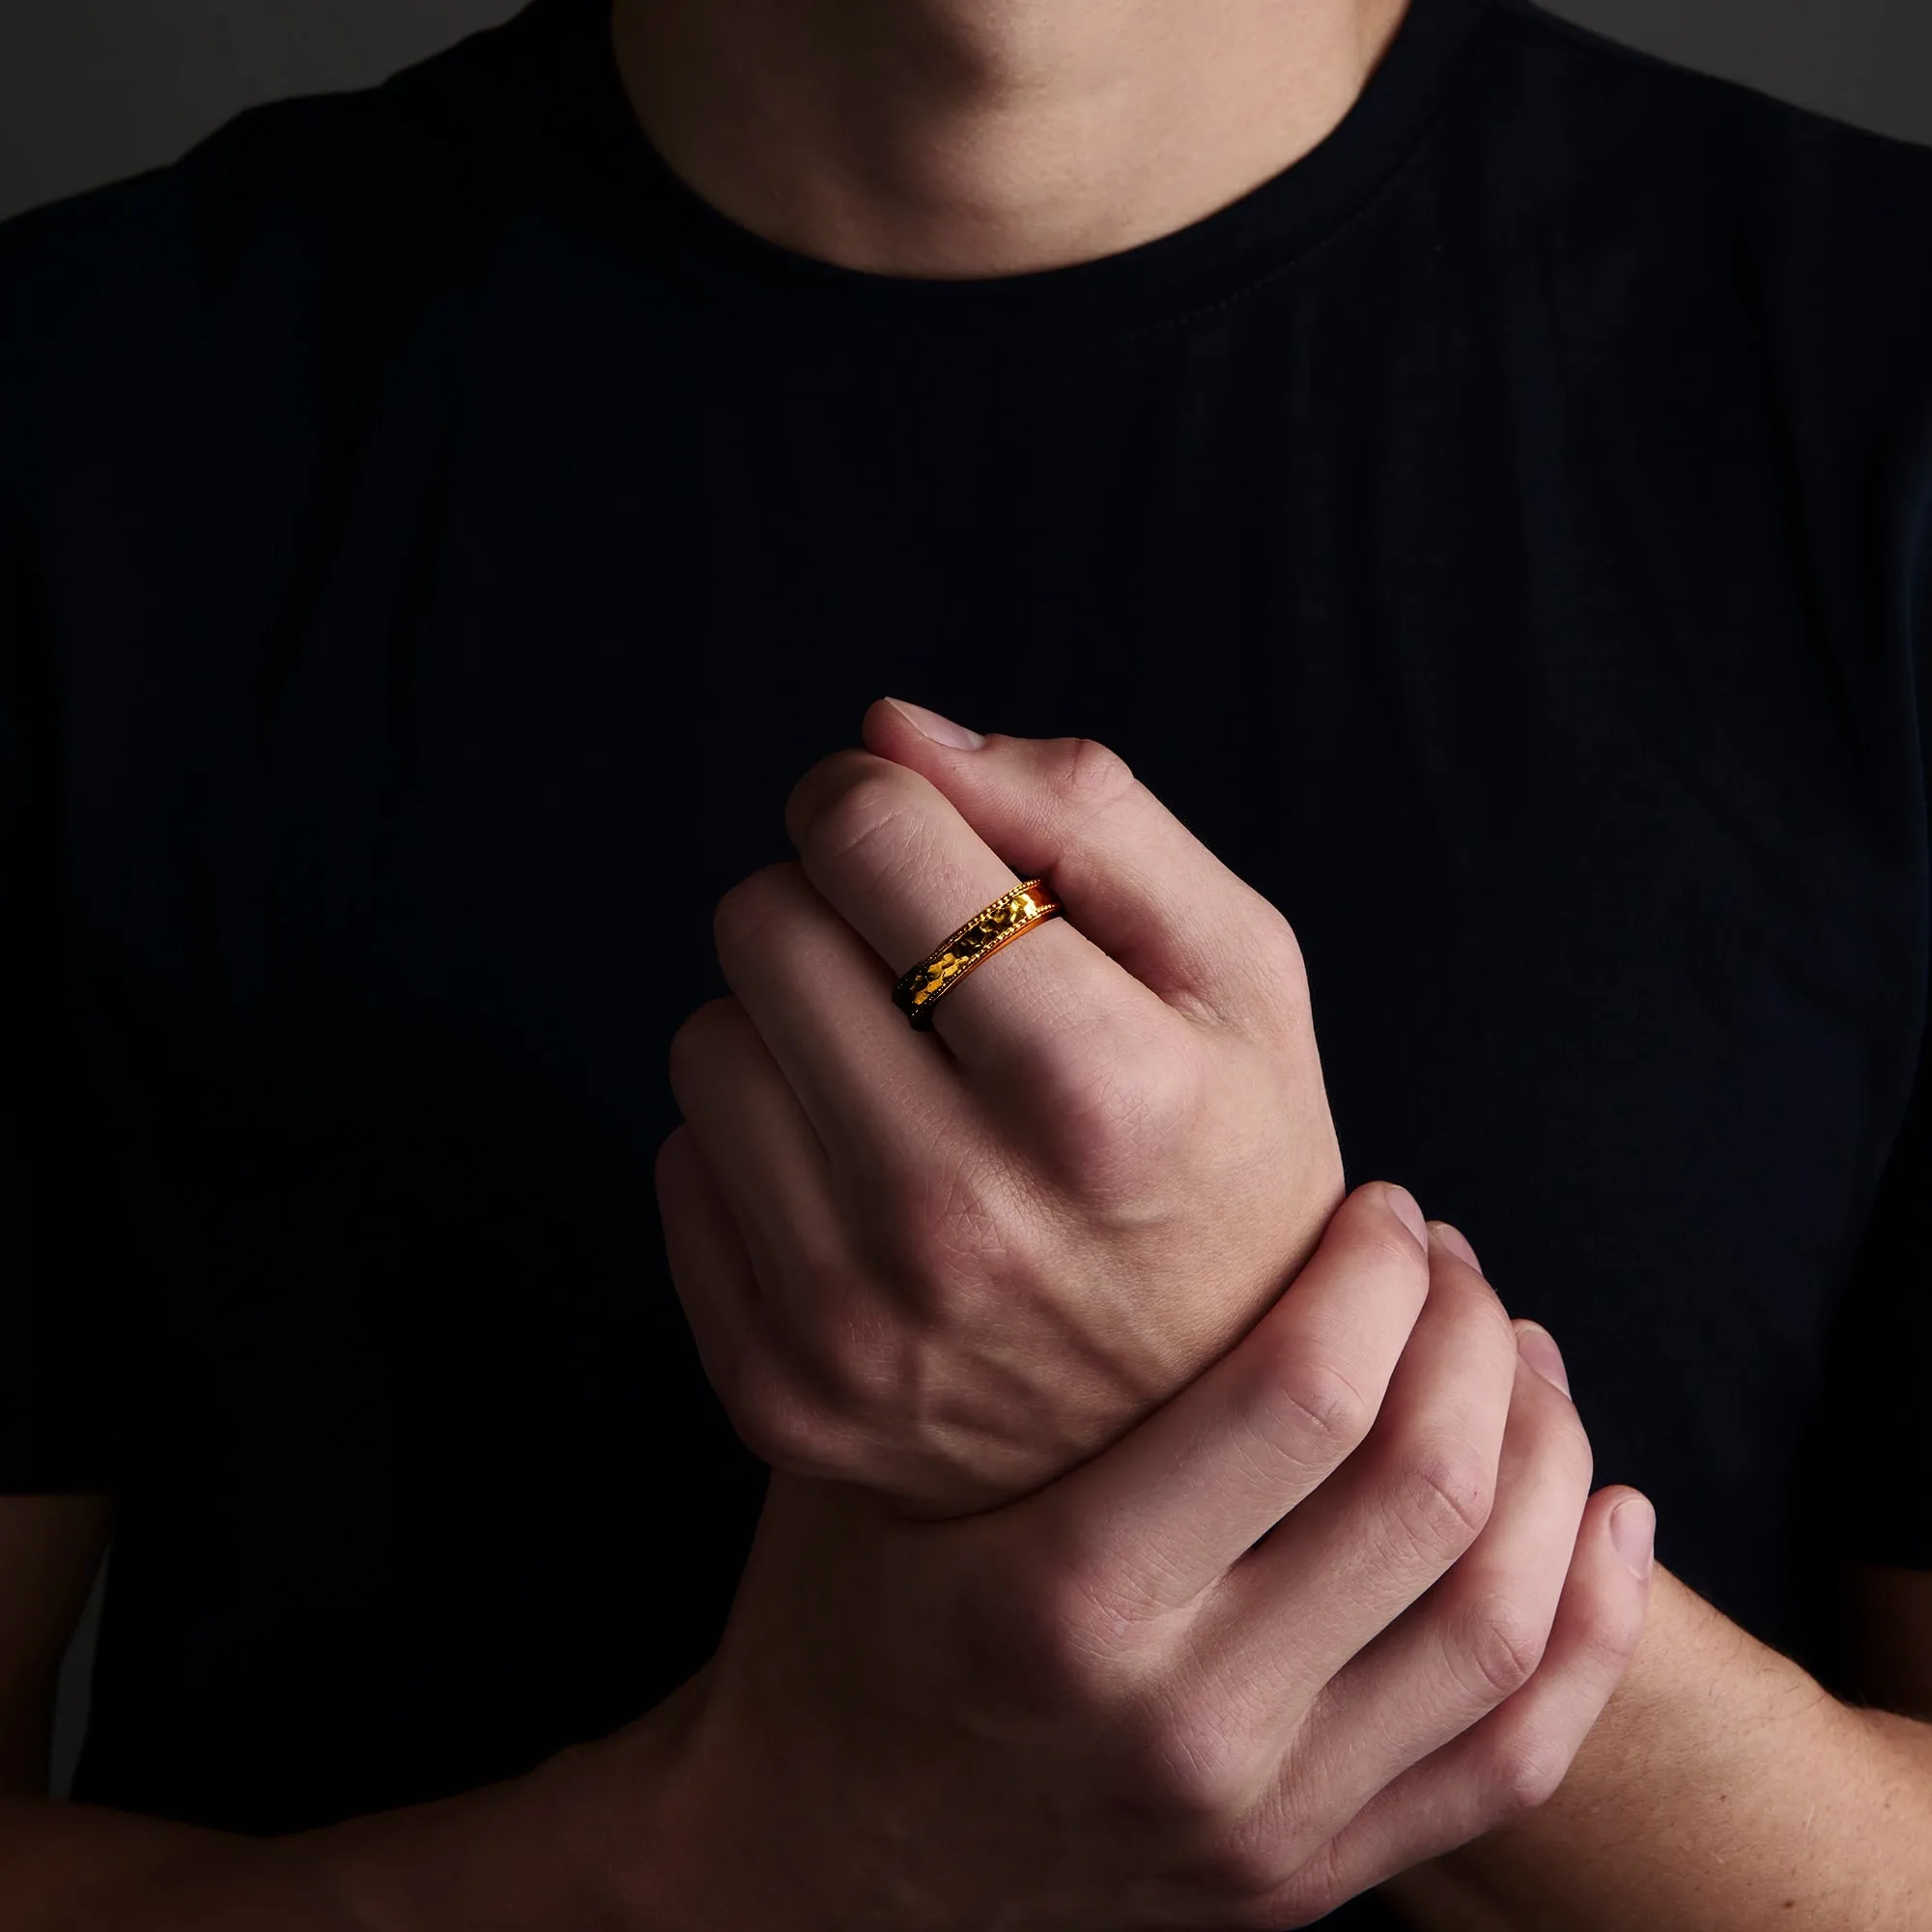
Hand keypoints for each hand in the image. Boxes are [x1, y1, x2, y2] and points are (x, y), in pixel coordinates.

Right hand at [640, 1187, 1654, 1930]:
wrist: (829, 1866)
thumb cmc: (838, 1619)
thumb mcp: (870, 1465)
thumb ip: (988, 1334)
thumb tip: (1100, 1115)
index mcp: (1061, 1599)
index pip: (1301, 1397)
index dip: (1370, 1271)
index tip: (1373, 1209)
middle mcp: (1183, 1721)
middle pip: (1429, 1490)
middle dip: (1466, 1330)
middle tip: (1442, 1255)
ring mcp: (1264, 1819)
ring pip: (1503, 1615)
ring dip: (1548, 1448)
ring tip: (1515, 1350)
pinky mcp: (1312, 1876)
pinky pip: (1520, 1752)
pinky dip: (1596, 1619)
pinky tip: (1605, 1509)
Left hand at [659, 698, 1346, 1516]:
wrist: (1199, 1428)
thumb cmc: (1225, 1160)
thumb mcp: (1241, 970)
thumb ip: (1089, 813)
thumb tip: (887, 728)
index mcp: (1099, 1093)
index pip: (869, 834)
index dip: (875, 796)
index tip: (902, 830)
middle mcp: (962, 1219)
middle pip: (762, 926)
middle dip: (827, 907)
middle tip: (912, 966)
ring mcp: (854, 1324)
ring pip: (702, 1043)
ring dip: (785, 1027)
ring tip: (897, 1079)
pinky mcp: (775, 1389)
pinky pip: (678, 1166)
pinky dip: (755, 1142)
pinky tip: (858, 1179)